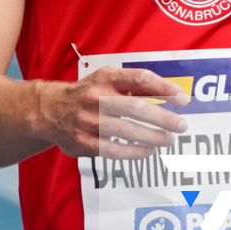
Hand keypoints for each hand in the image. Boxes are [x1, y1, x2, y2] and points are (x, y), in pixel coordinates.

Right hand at [41, 67, 188, 159]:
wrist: (48, 110)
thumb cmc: (87, 93)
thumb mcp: (106, 79)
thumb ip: (134, 85)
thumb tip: (171, 93)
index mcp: (105, 77)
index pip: (139, 79)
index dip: (164, 88)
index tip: (182, 99)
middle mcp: (96, 97)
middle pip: (135, 107)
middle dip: (163, 118)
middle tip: (181, 126)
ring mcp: (88, 121)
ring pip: (127, 131)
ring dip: (152, 137)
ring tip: (168, 140)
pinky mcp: (83, 142)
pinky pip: (114, 150)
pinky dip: (134, 152)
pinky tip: (148, 151)